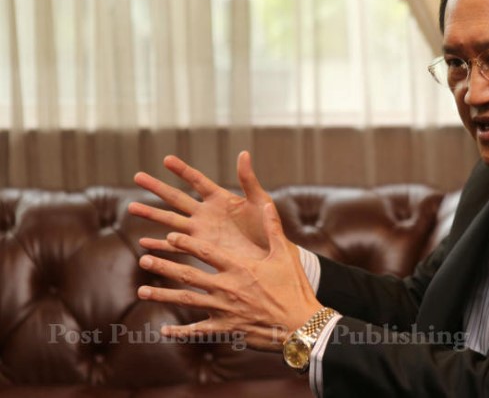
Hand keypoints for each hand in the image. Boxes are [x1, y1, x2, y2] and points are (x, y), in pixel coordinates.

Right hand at [128, 152, 270, 258]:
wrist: (269, 255)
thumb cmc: (268, 227)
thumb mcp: (260, 201)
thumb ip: (248, 180)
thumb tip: (243, 152)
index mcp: (220, 198)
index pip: (197, 180)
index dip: (182, 170)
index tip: (166, 159)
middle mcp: (206, 213)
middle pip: (176, 197)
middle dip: (156, 188)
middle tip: (137, 176)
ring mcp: (201, 232)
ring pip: (170, 220)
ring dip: (151, 214)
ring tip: (131, 208)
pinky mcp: (200, 249)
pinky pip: (176, 246)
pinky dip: (160, 245)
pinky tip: (144, 243)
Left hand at [137, 203, 321, 350]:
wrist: (300, 325)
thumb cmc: (294, 288)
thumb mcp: (285, 255)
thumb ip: (273, 228)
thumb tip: (268, 203)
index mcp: (240, 268)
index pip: (207, 252)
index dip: (186, 243)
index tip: (170, 236)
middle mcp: (227, 288)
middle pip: (189, 275)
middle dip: (164, 266)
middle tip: (144, 259)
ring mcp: (224, 310)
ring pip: (187, 301)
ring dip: (163, 295)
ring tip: (142, 291)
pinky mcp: (226, 329)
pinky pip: (198, 330)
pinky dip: (180, 331)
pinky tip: (164, 330)